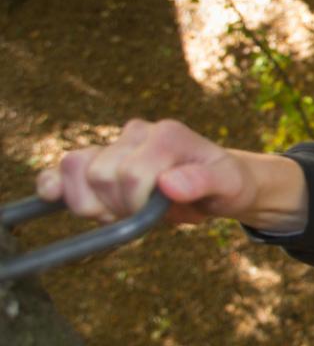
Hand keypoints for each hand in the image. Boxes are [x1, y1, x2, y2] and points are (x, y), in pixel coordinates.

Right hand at [35, 119, 307, 232]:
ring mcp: (114, 144)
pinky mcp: (97, 161)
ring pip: (74, 169)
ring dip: (91, 202)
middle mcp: (137, 133)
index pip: (130, 173)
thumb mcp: (229, 185)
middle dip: (119, 206)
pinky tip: (52, 197)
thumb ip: (204, 182)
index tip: (160, 212)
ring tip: (123, 210)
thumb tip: (169, 183)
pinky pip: (62, 169)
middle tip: (147, 213)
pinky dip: (52, 185)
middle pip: (100, 175)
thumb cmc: (226, 184)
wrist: (219, 185)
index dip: (138, 203)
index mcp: (167, 135)